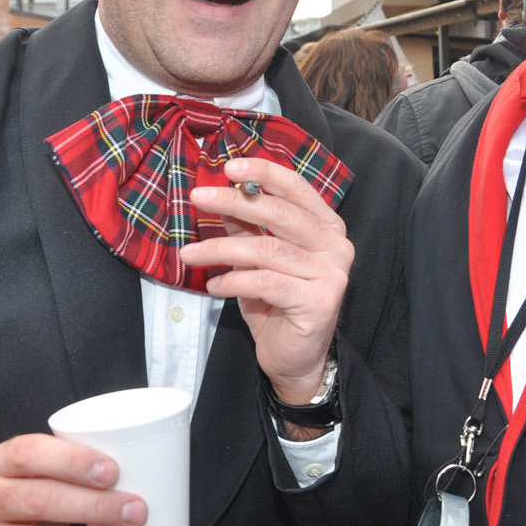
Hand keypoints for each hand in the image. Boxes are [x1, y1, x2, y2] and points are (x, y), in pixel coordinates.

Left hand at [180, 157, 351, 404]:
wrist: (295, 359)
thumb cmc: (277, 305)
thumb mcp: (257, 260)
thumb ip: (247, 229)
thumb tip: (222, 195)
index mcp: (326, 228)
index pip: (297, 189)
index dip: (264, 173)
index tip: (229, 166)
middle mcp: (336, 247)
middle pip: (282, 214)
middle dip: (236, 202)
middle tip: (199, 197)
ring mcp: (332, 274)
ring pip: (268, 250)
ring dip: (221, 249)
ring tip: (190, 253)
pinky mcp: (320, 302)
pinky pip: (267, 282)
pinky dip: (234, 282)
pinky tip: (214, 287)